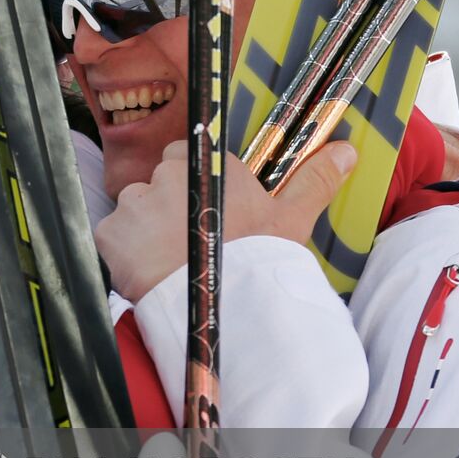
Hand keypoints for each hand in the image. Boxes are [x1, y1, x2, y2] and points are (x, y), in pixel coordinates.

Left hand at [95, 141, 357, 301]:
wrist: (219, 307)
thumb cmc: (259, 262)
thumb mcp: (293, 220)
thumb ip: (314, 180)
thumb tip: (347, 150)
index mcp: (211, 166)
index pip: (185, 154)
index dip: (191, 183)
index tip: (201, 211)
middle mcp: (170, 173)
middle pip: (157, 181)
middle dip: (166, 206)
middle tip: (187, 242)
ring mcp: (137, 201)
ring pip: (133, 208)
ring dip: (143, 229)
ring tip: (170, 262)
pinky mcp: (112, 231)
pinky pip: (112, 236)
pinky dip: (124, 253)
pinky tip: (148, 273)